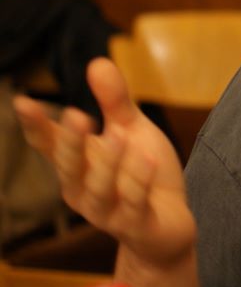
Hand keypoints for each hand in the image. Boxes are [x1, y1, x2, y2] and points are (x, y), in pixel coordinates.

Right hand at [13, 57, 196, 267]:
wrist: (170, 222)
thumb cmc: (142, 173)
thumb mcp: (131, 130)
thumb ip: (115, 102)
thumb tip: (97, 61)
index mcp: (78, 164)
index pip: (50, 145)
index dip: (36, 125)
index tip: (23, 101)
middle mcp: (83, 190)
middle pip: (70, 168)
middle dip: (70, 143)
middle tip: (75, 114)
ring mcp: (108, 211)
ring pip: (99, 189)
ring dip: (107, 165)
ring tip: (117, 138)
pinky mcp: (136, 225)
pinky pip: (133, 204)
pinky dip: (138, 183)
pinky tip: (147, 160)